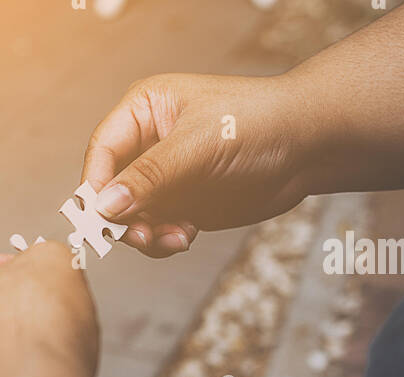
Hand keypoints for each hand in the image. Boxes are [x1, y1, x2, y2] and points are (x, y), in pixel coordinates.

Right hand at [82, 72, 314, 257]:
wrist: (308, 145)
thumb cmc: (258, 124)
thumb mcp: (198, 146)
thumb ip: (150, 176)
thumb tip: (104, 206)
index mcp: (144, 111)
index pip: (102, 150)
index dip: (96, 184)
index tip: (100, 216)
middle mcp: (148, 143)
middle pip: (110, 189)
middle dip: (123, 216)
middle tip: (140, 236)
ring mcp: (164, 176)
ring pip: (131, 215)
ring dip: (146, 233)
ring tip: (174, 238)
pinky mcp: (182, 202)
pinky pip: (156, 228)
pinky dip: (164, 239)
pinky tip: (186, 236)